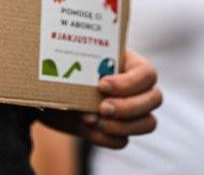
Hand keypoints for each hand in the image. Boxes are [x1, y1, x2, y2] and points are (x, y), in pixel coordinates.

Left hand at [40, 49, 161, 148]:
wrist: (48, 90)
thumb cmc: (64, 67)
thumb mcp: (72, 60)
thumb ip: (80, 62)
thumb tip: (73, 65)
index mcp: (130, 64)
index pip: (148, 74)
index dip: (128, 83)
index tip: (101, 84)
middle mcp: (137, 89)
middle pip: (155, 99)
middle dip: (128, 107)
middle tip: (102, 107)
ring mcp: (130, 113)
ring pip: (148, 123)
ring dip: (120, 125)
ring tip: (90, 119)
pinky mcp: (116, 132)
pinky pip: (122, 141)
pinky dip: (104, 137)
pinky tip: (86, 127)